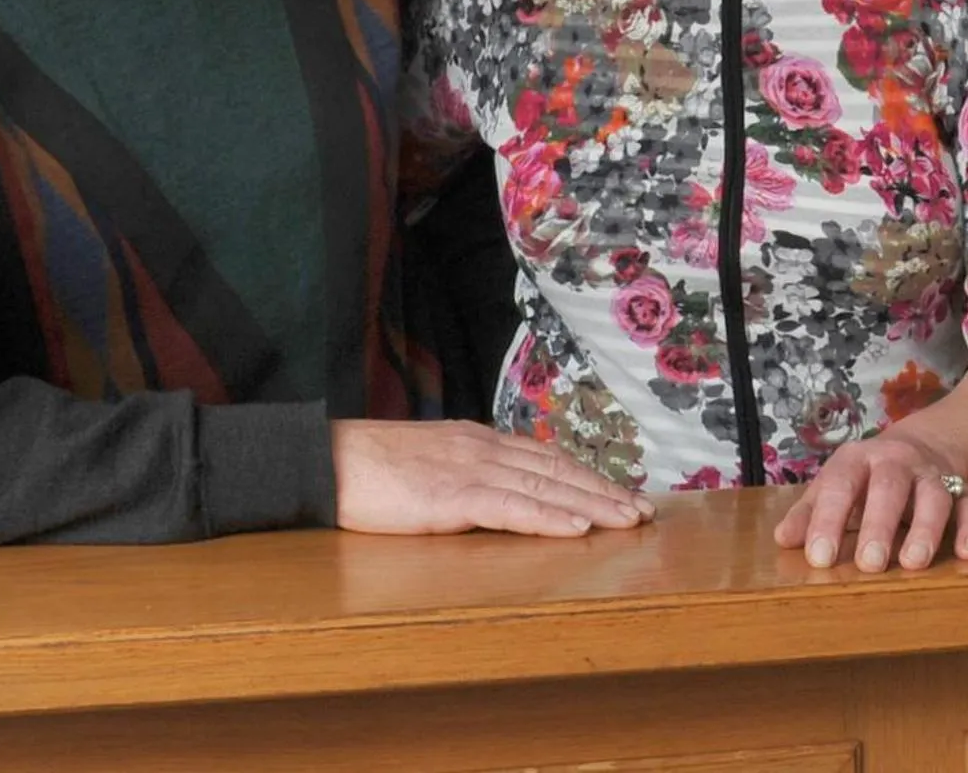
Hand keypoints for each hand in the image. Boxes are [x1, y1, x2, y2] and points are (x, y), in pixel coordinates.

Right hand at [330, 419, 654, 536]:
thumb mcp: (420, 464)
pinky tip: (579, 527)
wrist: (325, 462)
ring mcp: (468, 469)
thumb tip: (481, 494)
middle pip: (555, 468)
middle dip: (602, 489)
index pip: (540, 456)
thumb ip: (455, 473)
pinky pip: (514, 507)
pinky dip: (551, 516)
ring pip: (545, 486)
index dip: (582, 474)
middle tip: (642, 509)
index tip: (615, 490)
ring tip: (628, 520)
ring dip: (592, 504)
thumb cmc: (363, 468)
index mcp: (471, 440)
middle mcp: (479, 448)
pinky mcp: (453, 496)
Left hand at [773, 432, 967, 572]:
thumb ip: (809, 512)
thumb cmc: (865, 477)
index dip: (828, 521)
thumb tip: (782, 540)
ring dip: (925, 529)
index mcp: (856, 460)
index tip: (819, 557)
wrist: (920, 447)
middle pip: (888, 488)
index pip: (839, 487)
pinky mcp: (964, 490)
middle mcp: (895, 462)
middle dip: (878, 525)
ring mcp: (932, 475)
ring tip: (913, 563)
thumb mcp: (834, 486)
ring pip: (933, 497)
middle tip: (869, 564)